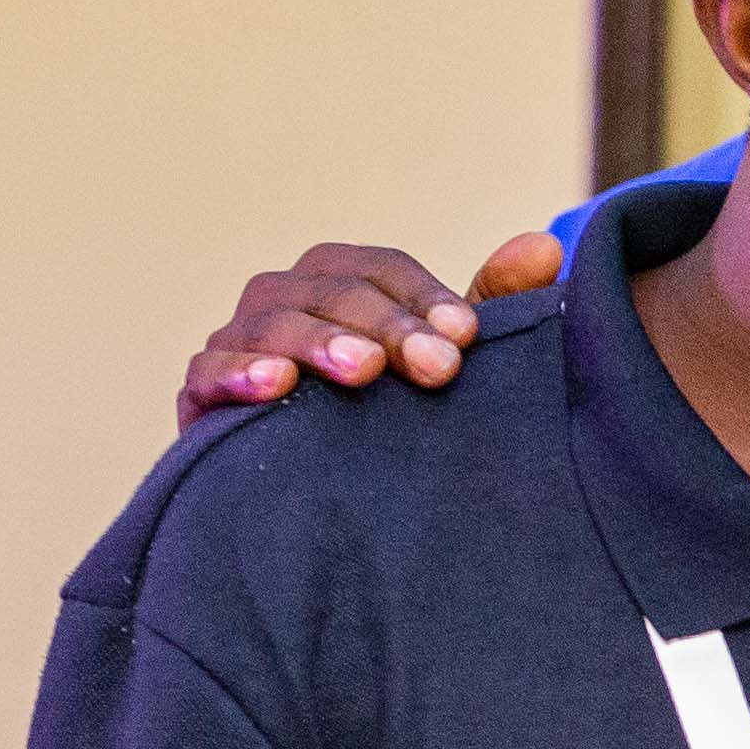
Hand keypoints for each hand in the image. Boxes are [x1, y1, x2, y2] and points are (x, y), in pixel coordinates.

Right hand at [176, 230, 561, 430]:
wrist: (319, 500)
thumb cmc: (390, 416)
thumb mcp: (442, 360)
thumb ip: (491, 307)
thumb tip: (547, 248)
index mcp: (342, 285)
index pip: (378, 269)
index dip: (423, 295)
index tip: (468, 336)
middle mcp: (286, 301)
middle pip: (330, 290)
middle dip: (387, 324)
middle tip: (436, 366)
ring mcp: (239, 343)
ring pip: (273, 322)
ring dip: (320, 341)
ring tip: (364, 370)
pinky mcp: (202, 395)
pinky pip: (210, 371)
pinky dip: (240, 373)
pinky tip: (278, 385)